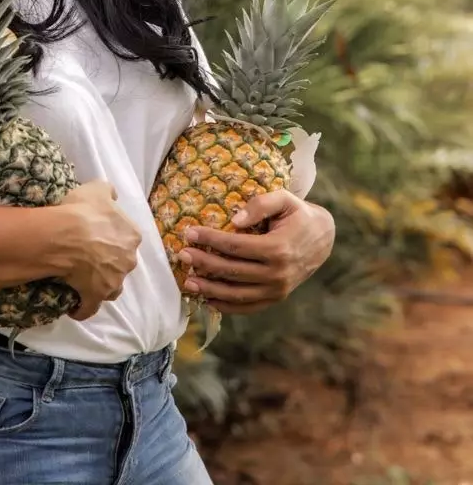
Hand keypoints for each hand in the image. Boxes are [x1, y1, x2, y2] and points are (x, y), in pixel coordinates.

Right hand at [59, 180, 141, 320]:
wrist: (67, 236)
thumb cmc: (83, 211)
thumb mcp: (97, 189)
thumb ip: (109, 191)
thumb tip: (113, 197)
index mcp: (131, 236)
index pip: (127, 238)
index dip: (112, 237)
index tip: (98, 236)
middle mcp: (127, 261)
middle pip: (121, 263)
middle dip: (110, 262)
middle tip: (89, 256)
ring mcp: (113, 282)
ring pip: (111, 287)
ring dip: (102, 286)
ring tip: (84, 280)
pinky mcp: (95, 297)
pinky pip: (90, 308)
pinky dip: (83, 309)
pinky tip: (74, 307)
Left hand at [176, 190, 334, 314]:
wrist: (323, 238)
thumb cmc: (298, 214)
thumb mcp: (284, 199)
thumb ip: (261, 204)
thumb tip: (235, 220)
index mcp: (278, 249)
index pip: (235, 246)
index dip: (210, 239)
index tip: (189, 232)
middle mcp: (277, 274)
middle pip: (231, 271)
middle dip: (203, 263)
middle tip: (182, 255)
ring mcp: (277, 290)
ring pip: (237, 294)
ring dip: (209, 289)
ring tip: (188, 281)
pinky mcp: (276, 298)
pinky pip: (248, 307)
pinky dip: (226, 306)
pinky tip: (207, 299)